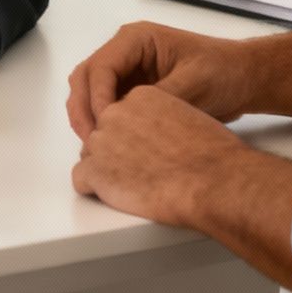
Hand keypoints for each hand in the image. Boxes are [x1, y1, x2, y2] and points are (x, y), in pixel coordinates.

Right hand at [66, 21, 255, 140]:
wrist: (244, 79)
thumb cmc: (223, 73)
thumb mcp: (193, 84)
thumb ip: (157, 99)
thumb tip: (126, 118)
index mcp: (136, 40)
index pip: (100, 67)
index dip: (97, 97)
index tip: (106, 126)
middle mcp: (124, 52)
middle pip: (85, 77)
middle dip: (83, 108)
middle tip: (91, 142)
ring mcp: (126, 71)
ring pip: (89, 91)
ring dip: (87, 116)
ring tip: (96, 146)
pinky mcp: (131, 90)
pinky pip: (105, 104)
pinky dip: (100, 122)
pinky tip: (108, 143)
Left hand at [71, 84, 245, 225]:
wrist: (212, 181)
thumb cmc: (211, 155)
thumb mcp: (188, 117)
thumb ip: (164, 118)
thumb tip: (157, 135)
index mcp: (140, 97)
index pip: (121, 114)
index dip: (132, 137)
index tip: (146, 151)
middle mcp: (115, 113)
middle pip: (103, 133)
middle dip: (117, 152)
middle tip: (141, 171)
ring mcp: (101, 141)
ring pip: (90, 155)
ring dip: (107, 171)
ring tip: (135, 185)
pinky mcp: (95, 170)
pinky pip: (80, 179)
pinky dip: (94, 189)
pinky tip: (117, 195)